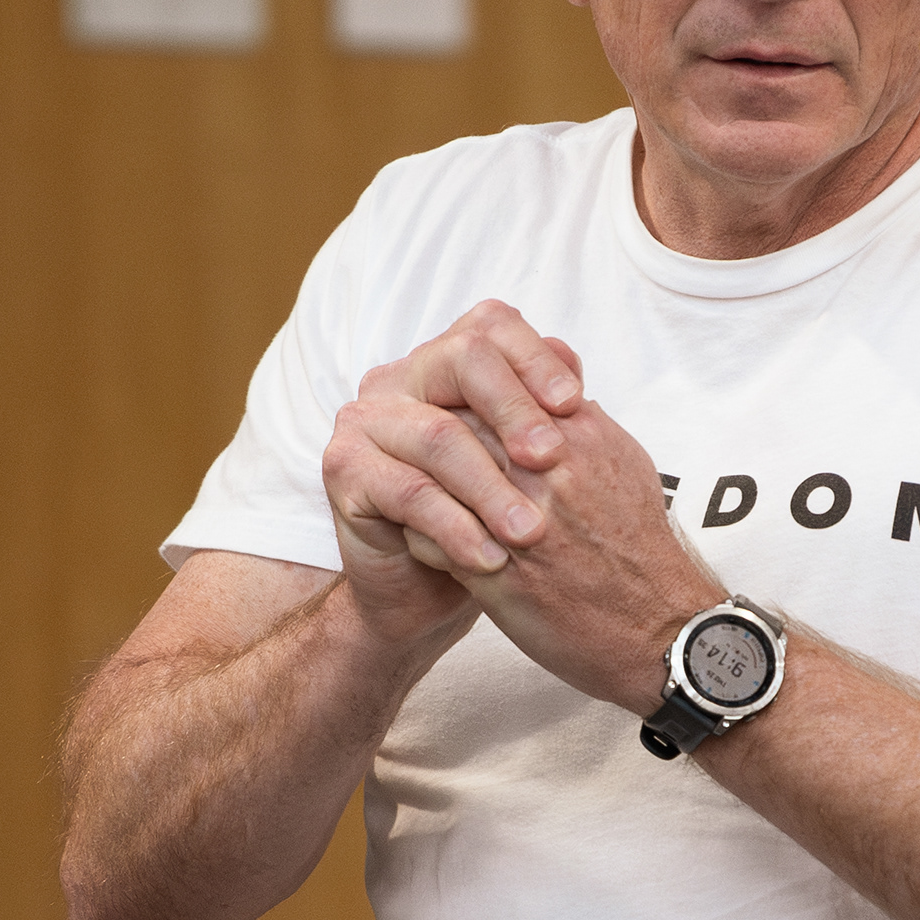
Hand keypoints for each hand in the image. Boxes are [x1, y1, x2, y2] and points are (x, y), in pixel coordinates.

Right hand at [319, 301, 584, 642]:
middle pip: (463, 360)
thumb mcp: (525, 467)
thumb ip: (545, 415)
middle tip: (552, 460)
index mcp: (447, 362)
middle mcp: (401, 378)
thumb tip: (574, 370)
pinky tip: (491, 560)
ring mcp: (365, 419)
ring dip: (492, 488)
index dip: (536, 359)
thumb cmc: (487, 520)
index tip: (576, 406)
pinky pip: (408, 493)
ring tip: (530, 533)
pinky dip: (456, 529)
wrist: (428, 593)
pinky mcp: (343, 468)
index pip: (492, 326)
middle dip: (515, 409)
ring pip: (440, 436)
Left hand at [444, 395, 723, 711]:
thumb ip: (582, 421)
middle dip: (432, 438)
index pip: (492, 388)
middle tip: (417, 450)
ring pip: (434, 477)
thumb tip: (550, 389)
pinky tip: (430, 538)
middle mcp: (546, 472)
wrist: (658, 626)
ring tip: (418, 492)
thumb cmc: (639, 546)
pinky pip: (431, 537)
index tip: (451, 415)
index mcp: (575, 436)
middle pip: (456, 426)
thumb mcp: (625, 463)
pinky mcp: (494, 573)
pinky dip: (422, 533)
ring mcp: (517, 522)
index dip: (461, 399)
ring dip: (420, 483)